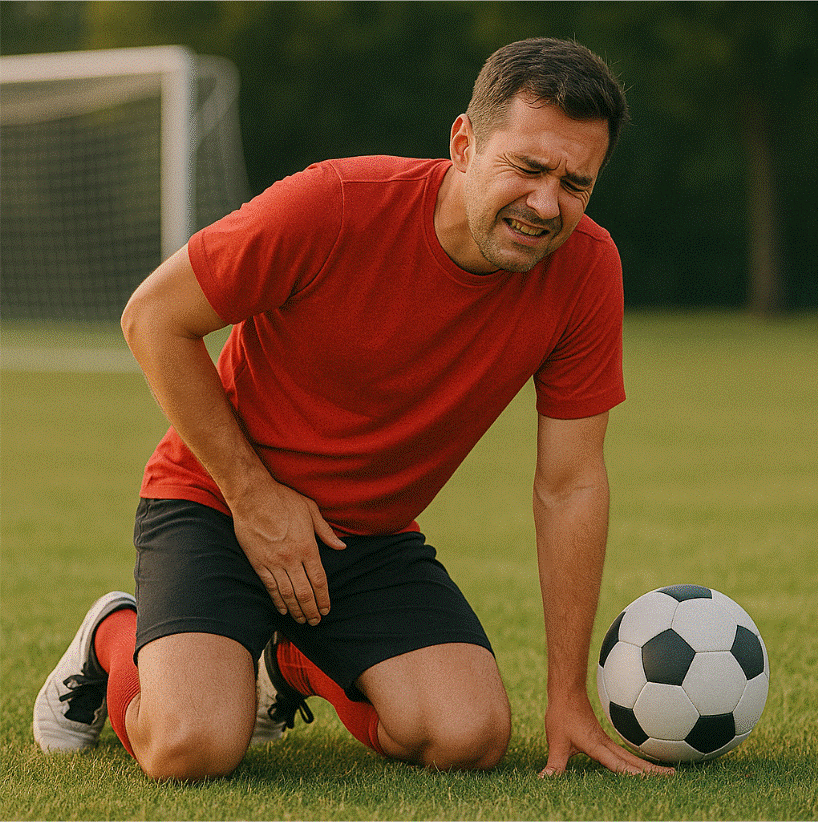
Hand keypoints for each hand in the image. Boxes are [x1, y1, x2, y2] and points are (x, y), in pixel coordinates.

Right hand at [230, 479, 345, 625]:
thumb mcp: (310, 510)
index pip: (319, 580)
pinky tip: (283, 610)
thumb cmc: (283, 498)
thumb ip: (325, 531)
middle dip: (312, 610)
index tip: (326, 609)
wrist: (252, 496)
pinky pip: (269, 587)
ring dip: (296, 610)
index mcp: (307, 546)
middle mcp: (291, 558)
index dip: (324, 598)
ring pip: (287, 593)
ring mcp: (273, 562)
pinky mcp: (258, 562)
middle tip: (316, 621)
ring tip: (302, 620)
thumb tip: (341, 546)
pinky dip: (277, 601)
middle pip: (304, 592)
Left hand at [539, 691, 674, 776]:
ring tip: (669, 772)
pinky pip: (625, 751)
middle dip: (653, 770)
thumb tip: (544, 781)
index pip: (618, 764)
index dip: (632, 774)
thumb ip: (554, 766)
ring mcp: (607, 741)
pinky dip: (637, 758)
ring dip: (649, 764)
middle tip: (674, 777)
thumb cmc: (561, 716)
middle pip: (634, 761)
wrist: (566, 692)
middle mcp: (606, 745)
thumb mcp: (555, 743)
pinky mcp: (605, 738)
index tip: (649, 781)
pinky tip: (642, 762)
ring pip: (632, 755)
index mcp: (597, 747)